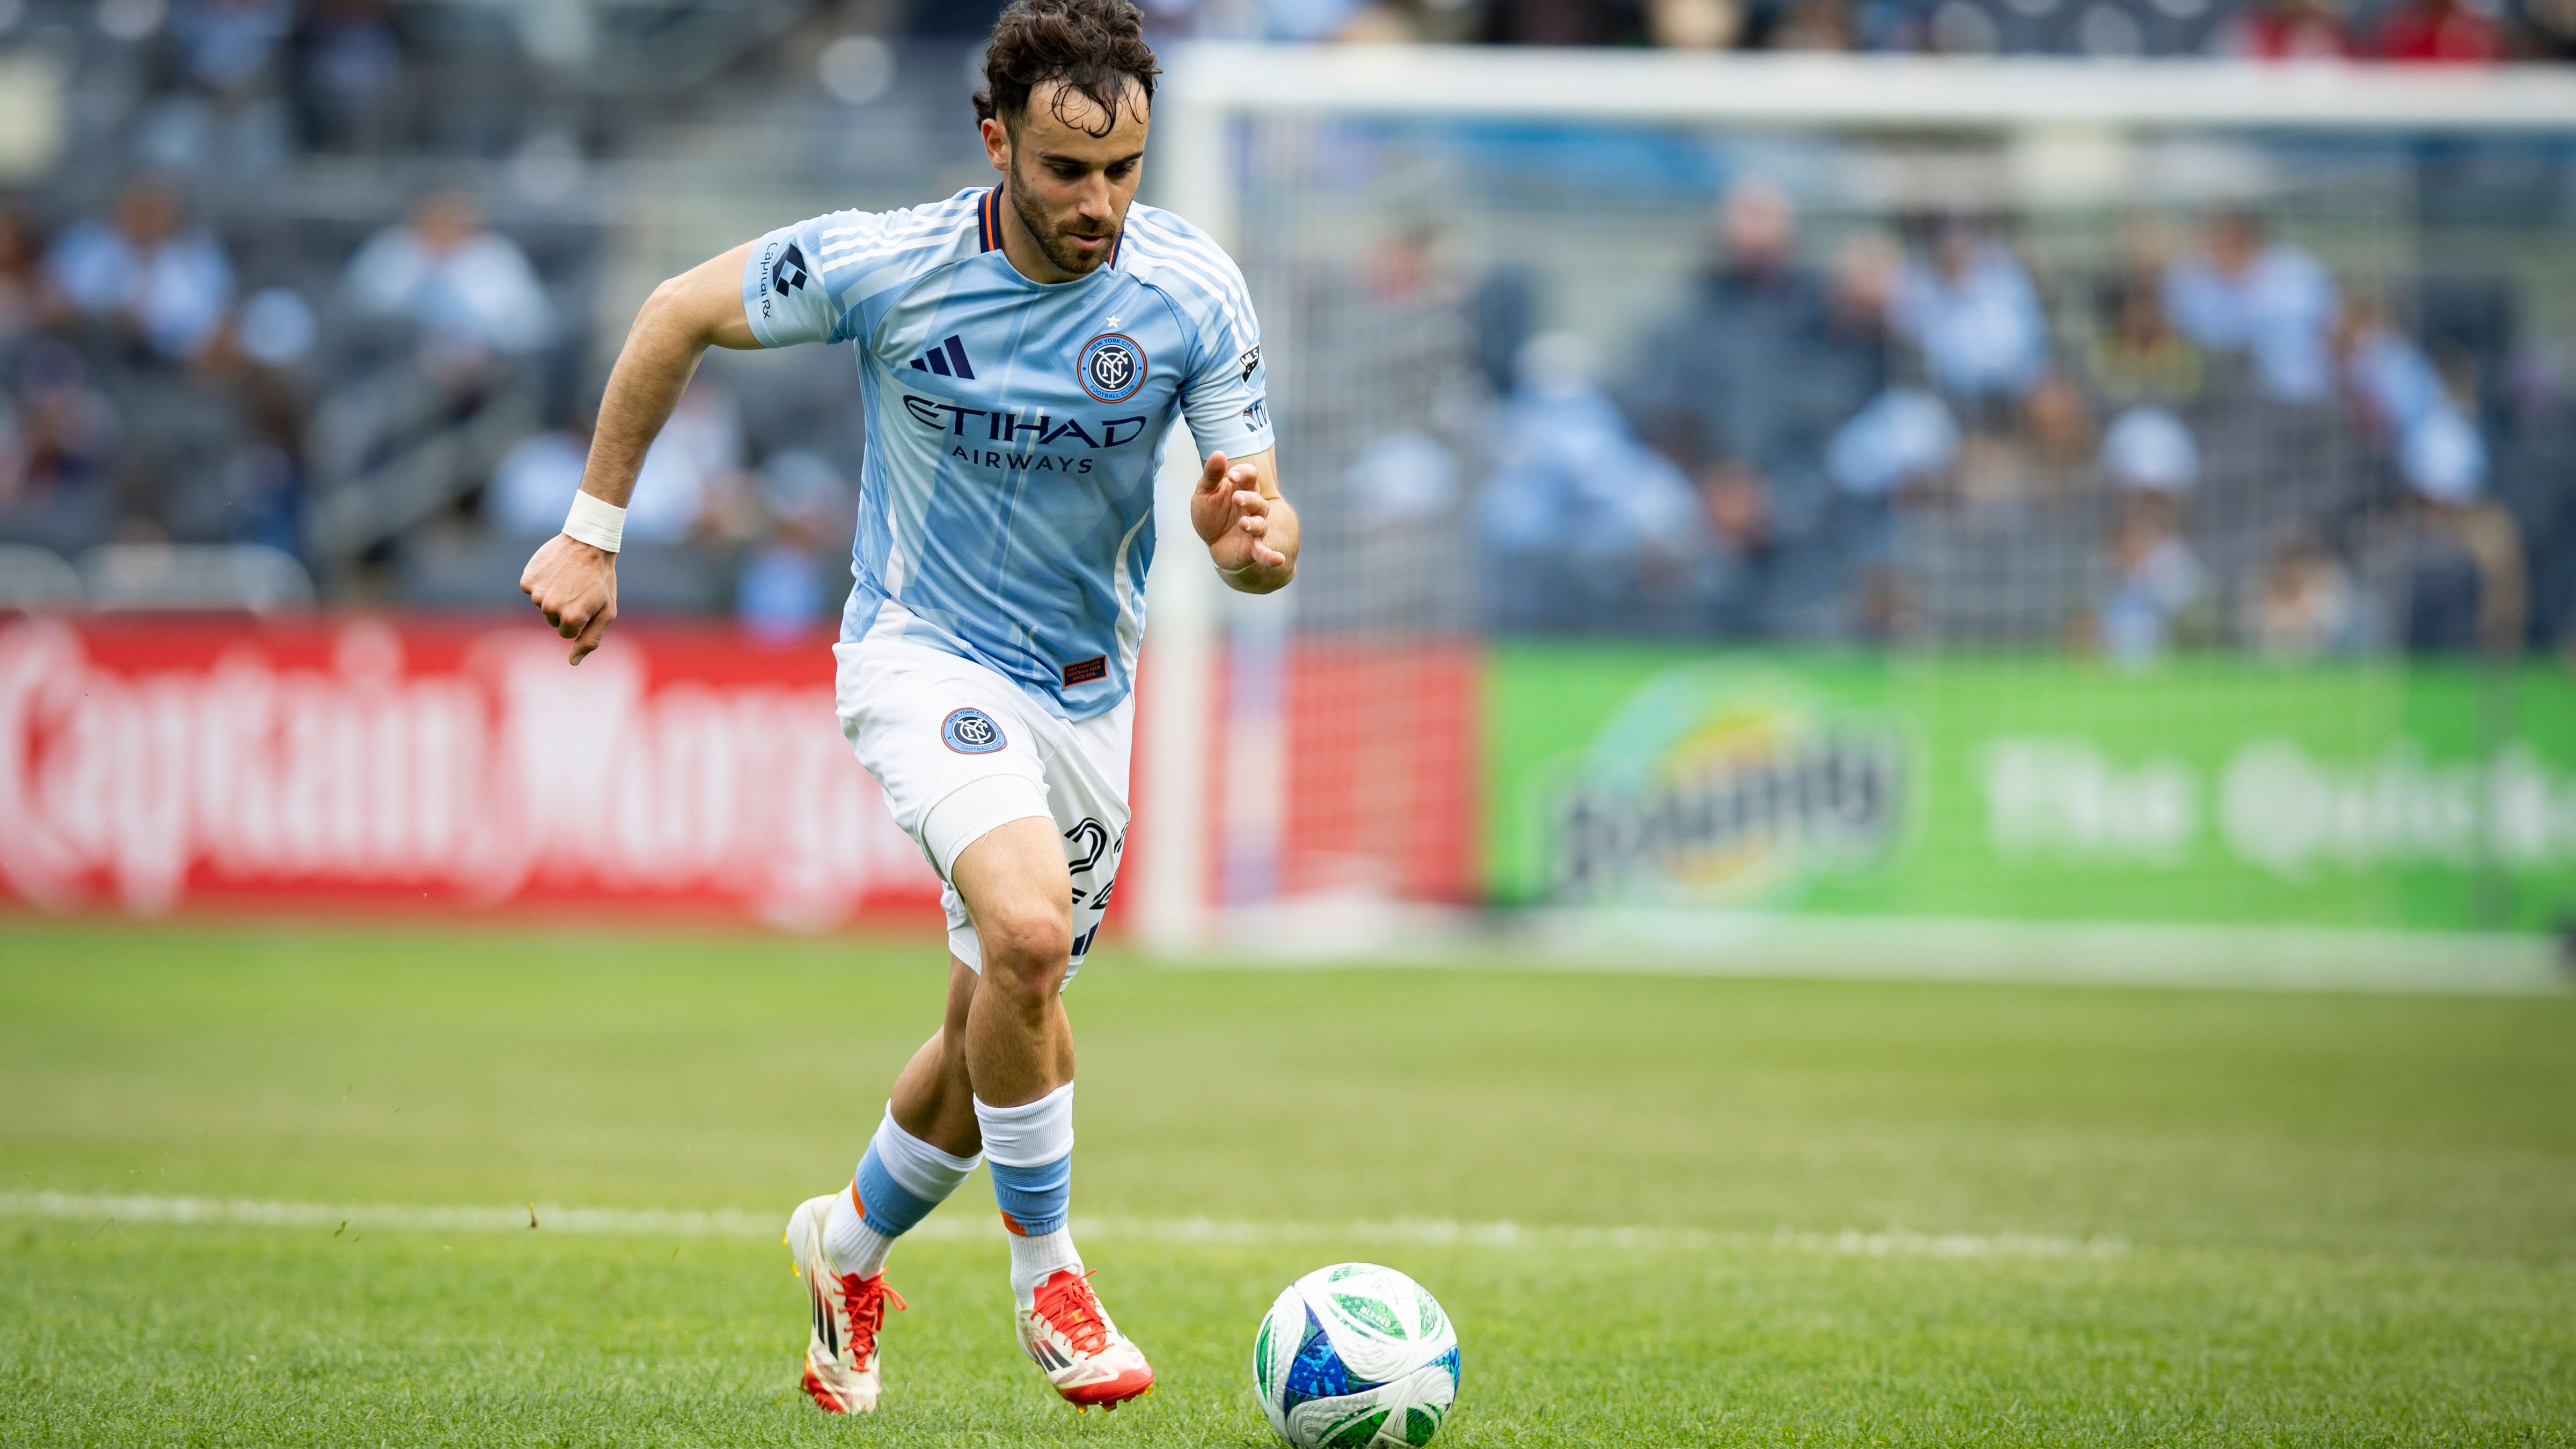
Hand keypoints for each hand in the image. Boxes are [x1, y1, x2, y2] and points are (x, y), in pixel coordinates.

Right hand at [519, 534, 618, 664]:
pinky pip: (531, 589)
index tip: (586, 601)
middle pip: (552, 620)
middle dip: (565, 607)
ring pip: (542, 605)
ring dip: (553, 594)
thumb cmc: (602, 580)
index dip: (578, 618)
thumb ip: (590, 640)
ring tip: (568, 577)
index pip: (566, 633)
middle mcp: (551, 608)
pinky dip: (542, 582)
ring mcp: (537, 594)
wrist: (589, 542)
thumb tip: (573, 662)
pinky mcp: (527, 580)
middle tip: (578, 588)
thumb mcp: (606, 612)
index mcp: (571, 619)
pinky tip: (555, 570)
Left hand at [1190, 451, 1287, 581]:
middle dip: (1249, 498)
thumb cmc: (1212, 515)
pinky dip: (1272, 556)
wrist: (1213, 544)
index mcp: (1242, 490)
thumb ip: (1212, 475)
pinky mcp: (1253, 548)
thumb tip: (1219, 453)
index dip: (1244, 473)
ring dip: (1254, 523)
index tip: (1232, 475)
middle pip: (1257, 500)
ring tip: (1243, 523)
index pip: (1250, 476)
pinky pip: (1265, 552)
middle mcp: (1252, 508)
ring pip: (1260, 523)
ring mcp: (1254, 528)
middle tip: (1237, 498)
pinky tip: (1278, 559)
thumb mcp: (1205, 493)